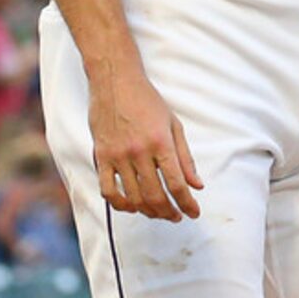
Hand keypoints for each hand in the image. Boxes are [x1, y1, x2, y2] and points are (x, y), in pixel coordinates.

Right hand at [88, 67, 202, 220]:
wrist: (115, 81)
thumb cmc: (147, 101)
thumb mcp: (174, 125)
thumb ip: (185, 158)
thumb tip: (197, 185)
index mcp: (161, 142)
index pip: (177, 183)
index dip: (187, 204)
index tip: (193, 213)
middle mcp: (139, 151)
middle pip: (155, 195)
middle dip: (169, 212)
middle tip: (176, 216)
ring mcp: (118, 155)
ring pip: (133, 197)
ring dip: (148, 211)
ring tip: (158, 213)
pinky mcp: (101, 156)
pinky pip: (108, 190)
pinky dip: (120, 204)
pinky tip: (131, 206)